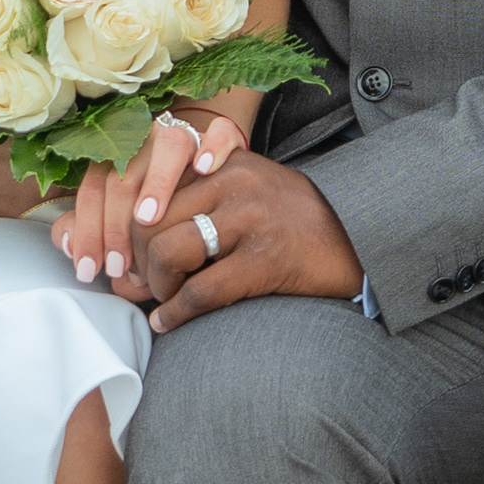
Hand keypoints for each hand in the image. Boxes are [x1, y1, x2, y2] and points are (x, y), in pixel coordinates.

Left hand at [55, 111, 239, 298]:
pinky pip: (222, 134)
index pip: (96, 186)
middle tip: (119, 266)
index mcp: (126, 156)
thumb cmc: (179, 236)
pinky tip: (203, 168)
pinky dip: (212, 145)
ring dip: (155, 182)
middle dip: (115, 221)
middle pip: (126, 170)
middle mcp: (156, 143)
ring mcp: (196, 143)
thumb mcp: (136, 242)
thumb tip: (68, 242)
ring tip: (148, 219)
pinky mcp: (235, 149)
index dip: (88, 228)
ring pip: (169, 146)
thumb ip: (99, 236)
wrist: (251, 224)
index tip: (91, 270)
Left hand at [125, 138, 365, 332]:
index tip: (123, 252)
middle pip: (150, 219)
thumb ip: (198, 193)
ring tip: (160, 299)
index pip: (150, 184)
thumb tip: (132, 225)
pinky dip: (175, 314)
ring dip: (155, 285)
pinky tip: (168, 322)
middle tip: (137, 283)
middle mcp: (235, 182)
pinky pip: (201, 292)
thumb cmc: (293, 222)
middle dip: (135, 259)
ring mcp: (252, 220)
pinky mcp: (266, 260)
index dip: (125, 224)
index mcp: (226, 161)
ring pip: (169, 252)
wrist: (360, 241)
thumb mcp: (249, 186)